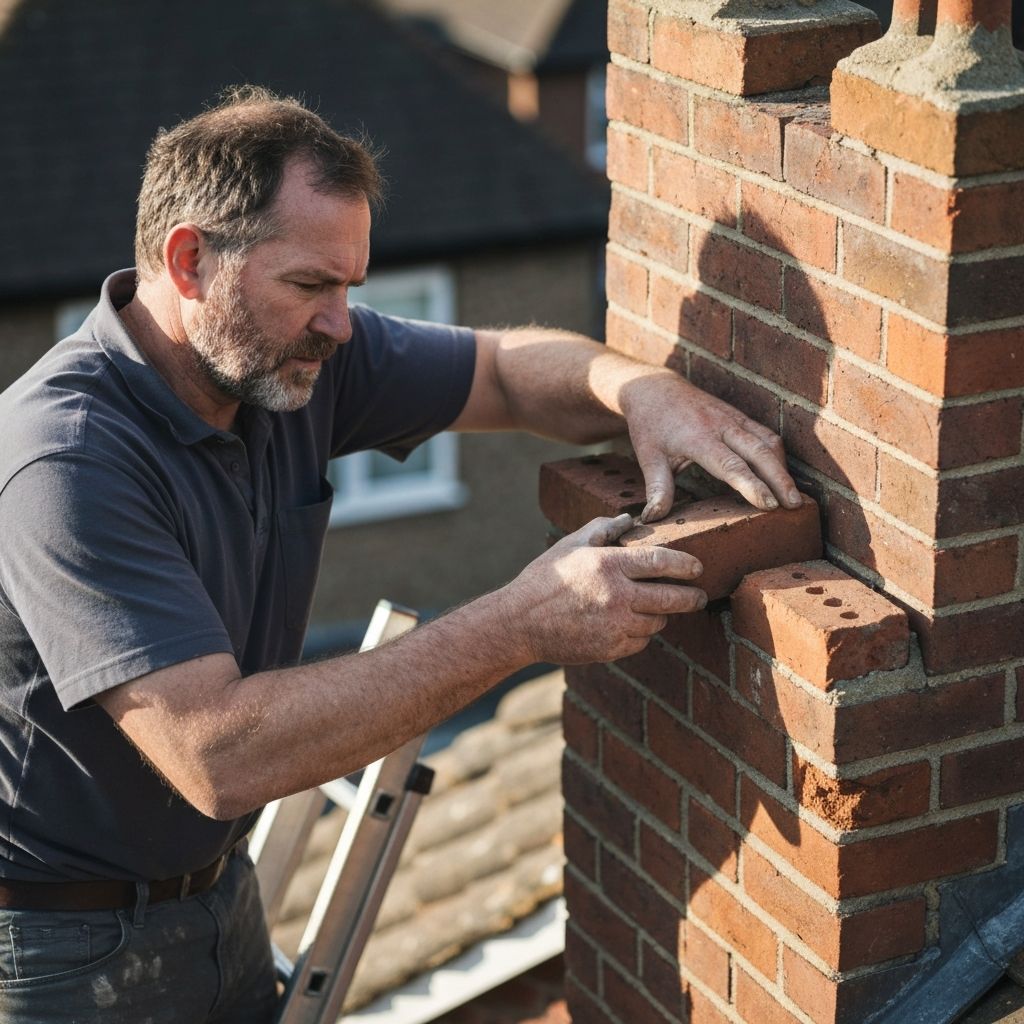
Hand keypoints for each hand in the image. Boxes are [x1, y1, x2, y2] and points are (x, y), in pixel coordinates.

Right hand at [503, 514, 705, 664]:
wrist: (520, 622)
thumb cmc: (545, 579)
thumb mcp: (570, 544)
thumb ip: (603, 529)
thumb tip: (629, 520)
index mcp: (609, 565)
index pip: (662, 561)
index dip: (686, 565)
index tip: (697, 568)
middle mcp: (617, 596)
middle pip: (673, 598)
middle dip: (692, 597)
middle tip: (699, 596)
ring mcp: (616, 625)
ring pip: (658, 621)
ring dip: (660, 614)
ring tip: (652, 608)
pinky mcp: (612, 648)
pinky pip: (641, 641)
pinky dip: (640, 633)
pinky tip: (627, 624)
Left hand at [621, 372, 801, 521]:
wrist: (654, 389)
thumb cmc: (651, 426)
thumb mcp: (648, 457)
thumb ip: (657, 489)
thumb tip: (652, 519)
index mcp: (698, 438)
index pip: (730, 465)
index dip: (751, 485)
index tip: (769, 505)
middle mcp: (721, 425)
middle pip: (759, 452)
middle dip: (779, 480)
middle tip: (794, 506)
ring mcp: (733, 418)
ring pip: (768, 441)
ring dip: (784, 468)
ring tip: (794, 497)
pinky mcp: (739, 416)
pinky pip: (766, 434)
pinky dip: (778, 454)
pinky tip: (783, 475)